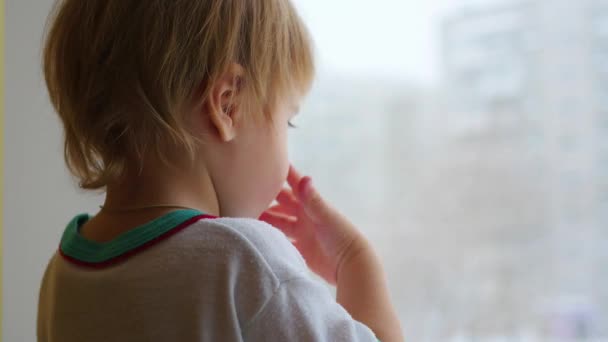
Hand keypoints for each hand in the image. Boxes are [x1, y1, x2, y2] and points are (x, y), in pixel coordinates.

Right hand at [259, 165, 367, 284]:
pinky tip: (258, 238)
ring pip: (279, 223)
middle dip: (267, 198)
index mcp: (310, 204)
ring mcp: (302, 233)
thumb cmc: (340, 236)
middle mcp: (304, 216)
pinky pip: (282, 241)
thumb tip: (304, 178)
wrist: (350, 265)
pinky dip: (271, 239)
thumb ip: (312, 199)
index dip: (283, 173)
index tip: (268, 160)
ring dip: (266, 220)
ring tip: (247, 217)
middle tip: (246, 193)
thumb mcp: (325, 216)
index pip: (293, 184)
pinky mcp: (300, 250)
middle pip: (282, 204)